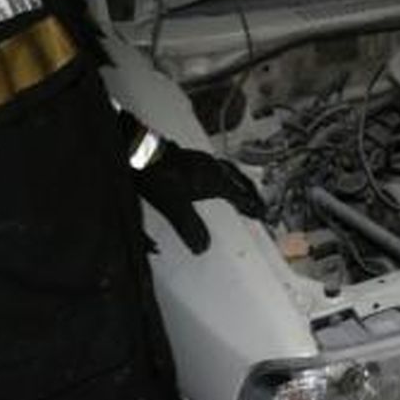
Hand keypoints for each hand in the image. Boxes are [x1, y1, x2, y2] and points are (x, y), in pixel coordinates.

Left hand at [134, 143, 265, 253]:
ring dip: (239, 184)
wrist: (137, 151)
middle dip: (250, 194)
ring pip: (230, 172)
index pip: (241, 196)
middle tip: (258, 205)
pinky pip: (219, 167)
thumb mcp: (174, 206)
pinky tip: (218, 180)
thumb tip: (203, 249)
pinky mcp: (193, 157)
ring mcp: (203, 160)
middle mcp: (213, 168)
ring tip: (243, 193)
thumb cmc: (157, 176)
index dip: (251, 207)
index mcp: (215, 179)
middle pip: (240, 181)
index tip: (263, 215)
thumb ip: (190, 228)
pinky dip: (226, 176)